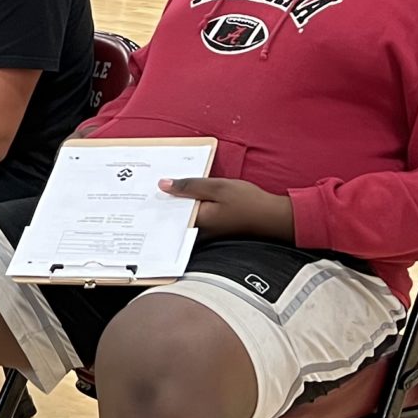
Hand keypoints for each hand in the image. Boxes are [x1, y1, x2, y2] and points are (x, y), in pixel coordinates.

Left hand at [161, 176, 295, 242]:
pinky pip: (194, 217)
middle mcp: (198, 232)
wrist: (273, 218)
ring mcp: (206, 232)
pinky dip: (189, 207)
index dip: (156, 201)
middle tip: (149, 187)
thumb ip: (190, 186)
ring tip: (166, 188)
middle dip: (163, 202)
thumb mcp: (218, 187)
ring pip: (183, 217)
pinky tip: (188, 196)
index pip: (167, 213)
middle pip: (173, 217)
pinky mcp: (213, 229)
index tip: (144, 190)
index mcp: (197, 222)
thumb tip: (163, 185)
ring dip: (176, 204)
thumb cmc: (249, 202)